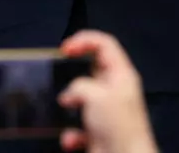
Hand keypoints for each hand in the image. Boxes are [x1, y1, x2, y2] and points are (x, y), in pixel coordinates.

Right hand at [58, 30, 157, 152]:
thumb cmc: (117, 124)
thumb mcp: (97, 94)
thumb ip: (79, 85)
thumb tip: (69, 94)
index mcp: (121, 74)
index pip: (105, 45)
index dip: (85, 40)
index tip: (64, 48)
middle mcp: (115, 90)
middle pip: (92, 70)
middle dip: (73, 72)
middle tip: (56, 74)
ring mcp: (105, 111)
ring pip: (81, 99)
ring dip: (68, 104)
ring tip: (64, 108)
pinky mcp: (96, 132)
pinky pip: (76, 127)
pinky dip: (70, 133)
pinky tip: (72, 139)